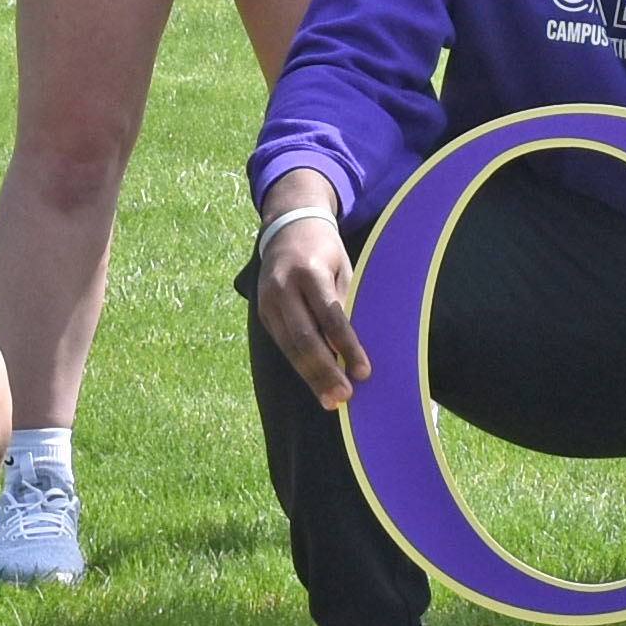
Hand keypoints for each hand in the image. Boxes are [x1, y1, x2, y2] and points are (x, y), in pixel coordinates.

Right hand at [252, 208, 370, 409]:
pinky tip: (314, 382)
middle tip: (343, 398)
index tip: (363, 372)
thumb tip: (352, 347)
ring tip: (330, 400)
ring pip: (289, 347)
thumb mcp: (342, 267)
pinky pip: (282, 344)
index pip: (330, 316)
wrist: (287, 225)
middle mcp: (283, 287)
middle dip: (324, 372)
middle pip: (304, 338)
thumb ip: (345, 303)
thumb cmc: (325, 250)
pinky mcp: (262, 312)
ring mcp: (268, 301)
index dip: (347, 346)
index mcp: (309, 272)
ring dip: (311, 377)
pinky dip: (299, 365)